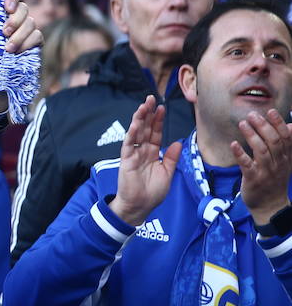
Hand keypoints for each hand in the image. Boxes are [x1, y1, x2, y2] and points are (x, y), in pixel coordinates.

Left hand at [0, 0, 42, 114]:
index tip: (5, 7)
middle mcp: (13, 20)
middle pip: (23, 8)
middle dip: (15, 19)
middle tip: (4, 31)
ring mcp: (24, 31)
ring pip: (31, 22)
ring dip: (20, 34)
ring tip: (7, 49)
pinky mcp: (33, 43)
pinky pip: (37, 37)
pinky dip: (28, 43)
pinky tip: (17, 53)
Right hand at [110, 96, 182, 225]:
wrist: (140, 206)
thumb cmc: (153, 192)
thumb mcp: (168, 173)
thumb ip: (172, 157)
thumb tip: (178, 142)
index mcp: (152, 153)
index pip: (155, 133)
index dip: (158, 121)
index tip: (161, 107)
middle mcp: (142, 151)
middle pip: (145, 129)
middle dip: (148, 114)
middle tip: (150, 99)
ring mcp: (133, 155)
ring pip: (136, 133)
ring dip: (139, 119)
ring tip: (143, 106)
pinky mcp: (126, 161)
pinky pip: (129, 145)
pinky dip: (132, 134)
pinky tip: (136, 124)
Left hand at [234, 108, 291, 224]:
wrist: (270, 205)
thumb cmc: (275, 179)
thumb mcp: (286, 162)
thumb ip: (288, 144)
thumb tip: (291, 125)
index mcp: (286, 157)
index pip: (285, 137)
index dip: (278, 123)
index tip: (270, 111)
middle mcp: (278, 163)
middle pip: (273, 141)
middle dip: (263, 126)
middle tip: (252, 114)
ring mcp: (266, 171)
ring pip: (261, 151)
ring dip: (251, 136)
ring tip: (242, 124)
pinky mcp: (253, 179)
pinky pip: (247, 165)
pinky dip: (240, 154)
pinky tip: (233, 144)